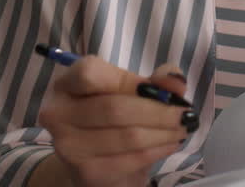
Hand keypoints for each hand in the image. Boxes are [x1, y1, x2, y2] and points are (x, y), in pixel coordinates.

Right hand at [33, 58, 191, 186]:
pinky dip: (157, 150)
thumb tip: (175, 80)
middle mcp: (58, 113)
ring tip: (181, 129)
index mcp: (67, 84)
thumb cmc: (115, 118)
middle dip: (160, 111)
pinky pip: (130, 159)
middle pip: (115, 108)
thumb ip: (157, 81)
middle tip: (186, 114)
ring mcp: (68, 145)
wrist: (97, 162)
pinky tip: (169, 144)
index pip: (91, 72)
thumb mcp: (135, 92)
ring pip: (127, 135)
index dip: (131, 81)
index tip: (162, 91)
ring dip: (164, 133)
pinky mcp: (85, 171)